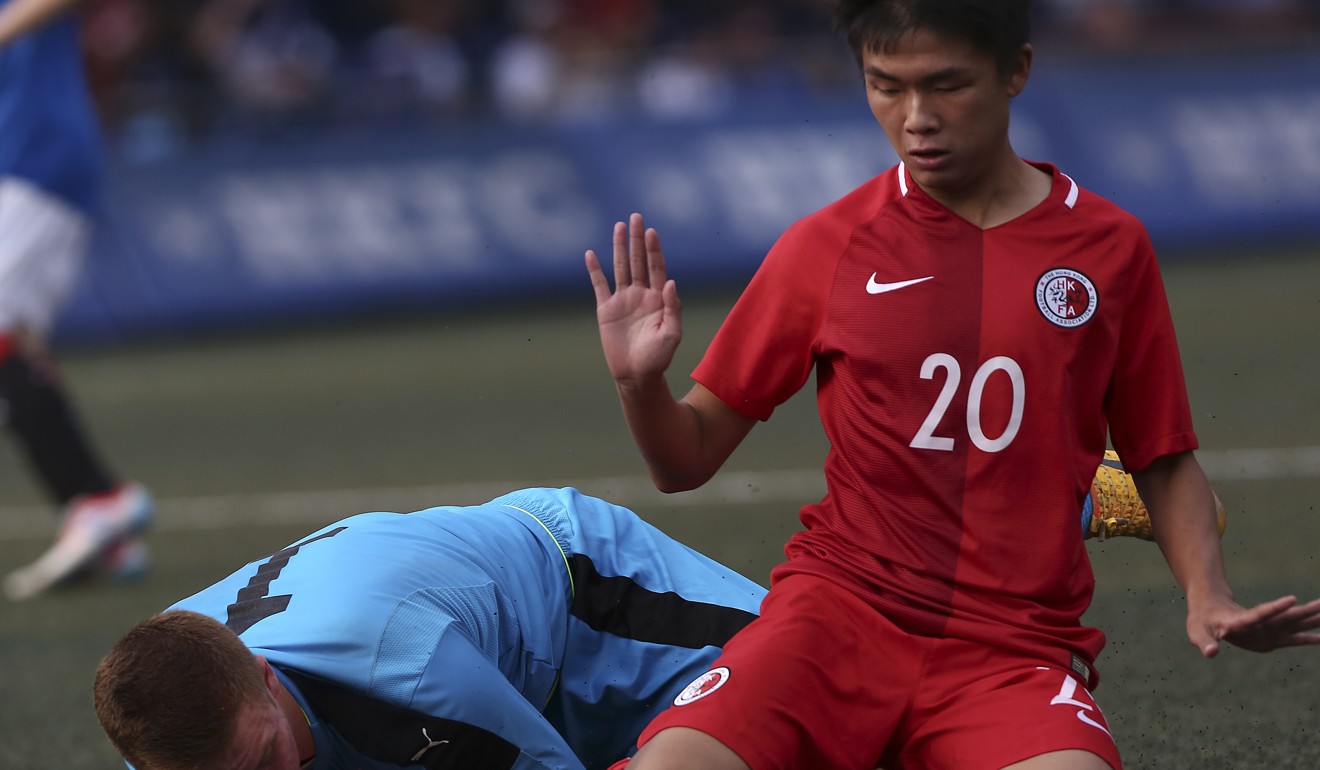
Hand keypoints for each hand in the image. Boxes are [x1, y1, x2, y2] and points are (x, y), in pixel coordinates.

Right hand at [585, 213, 682, 384]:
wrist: (636, 375)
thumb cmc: (658, 358)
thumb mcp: (672, 334)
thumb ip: (673, 308)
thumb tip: (670, 282)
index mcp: (658, 298)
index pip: (656, 267)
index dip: (654, 249)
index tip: (650, 231)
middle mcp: (641, 294)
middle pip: (638, 260)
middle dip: (637, 239)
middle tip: (635, 217)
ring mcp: (623, 300)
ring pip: (620, 267)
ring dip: (619, 247)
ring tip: (619, 226)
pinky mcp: (606, 309)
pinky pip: (599, 285)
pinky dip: (594, 270)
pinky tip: (590, 254)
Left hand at [1187, 593, 1319, 656]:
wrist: (1210, 607)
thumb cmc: (1202, 620)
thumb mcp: (1198, 632)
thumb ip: (1205, 642)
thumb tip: (1210, 653)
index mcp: (1240, 621)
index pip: (1259, 614)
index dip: (1275, 608)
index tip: (1292, 599)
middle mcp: (1258, 623)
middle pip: (1284, 617)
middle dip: (1304, 612)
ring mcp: (1266, 629)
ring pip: (1292, 623)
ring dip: (1311, 620)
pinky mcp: (1270, 638)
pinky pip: (1292, 637)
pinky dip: (1306, 638)